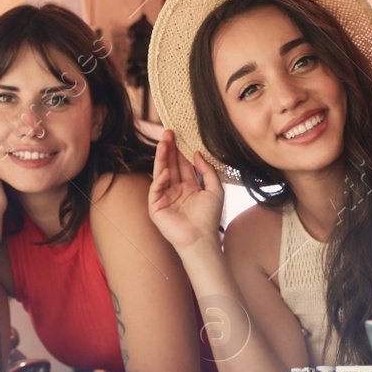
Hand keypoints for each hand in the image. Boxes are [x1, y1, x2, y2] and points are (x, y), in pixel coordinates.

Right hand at [148, 130, 223, 250]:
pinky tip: (166, 171)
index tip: (178, 136)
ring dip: (161, 158)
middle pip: (170, 165)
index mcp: (188, 187)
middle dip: (168, 149)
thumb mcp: (215, 189)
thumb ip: (207, 170)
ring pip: (161, 173)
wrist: (201, 239)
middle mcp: (175, 190)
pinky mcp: (156, 207)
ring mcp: (164, 198)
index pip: (182, 165)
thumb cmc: (209, 217)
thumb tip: (196, 153)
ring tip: (163, 143)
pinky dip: (160, 180)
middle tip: (167, 132)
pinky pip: (156, 190)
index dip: (179, 151)